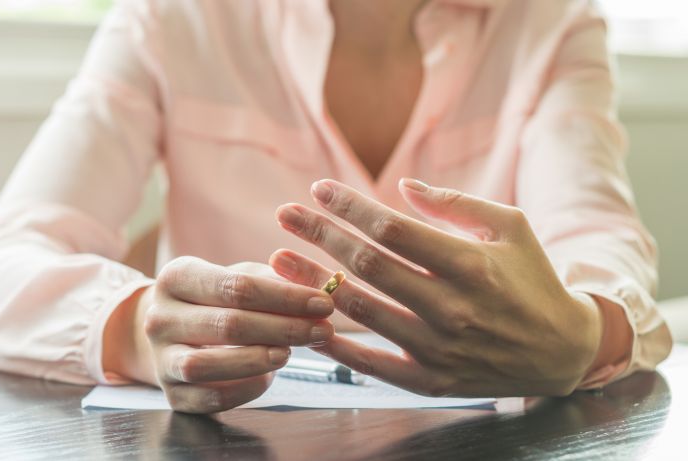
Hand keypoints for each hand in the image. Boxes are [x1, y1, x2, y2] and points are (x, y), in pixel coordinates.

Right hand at [107, 257, 334, 412]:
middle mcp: (159, 317)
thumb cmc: (214, 299)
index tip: (323, 303)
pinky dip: (244, 389)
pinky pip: (209, 398)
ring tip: (290, 353)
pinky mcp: (171, 394)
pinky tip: (268, 377)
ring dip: (256, 360)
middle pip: (227, 325)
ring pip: (206, 366)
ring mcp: (161, 358)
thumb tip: (315, 290)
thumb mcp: (236, 276)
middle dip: (283, 328)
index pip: (236, 287)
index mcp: (175, 277)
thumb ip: (273, 281)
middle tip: (322, 330)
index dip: (285, 297)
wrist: (169, 331)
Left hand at [270, 178, 602, 396]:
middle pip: (368, 265)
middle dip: (320, 235)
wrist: (563, 351)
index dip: (350, 207)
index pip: (393, 229)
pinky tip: (307, 323)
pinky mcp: (432, 381)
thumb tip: (401, 187)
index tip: (318, 190)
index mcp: (470, 264)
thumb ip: (455, 205)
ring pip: (361, 311)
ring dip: (313, 282)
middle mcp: (452, 307)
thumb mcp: (511, 227)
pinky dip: (336, 345)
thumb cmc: (533, 279)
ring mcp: (439, 349)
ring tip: (278, 259)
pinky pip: (373, 365)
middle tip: (284, 215)